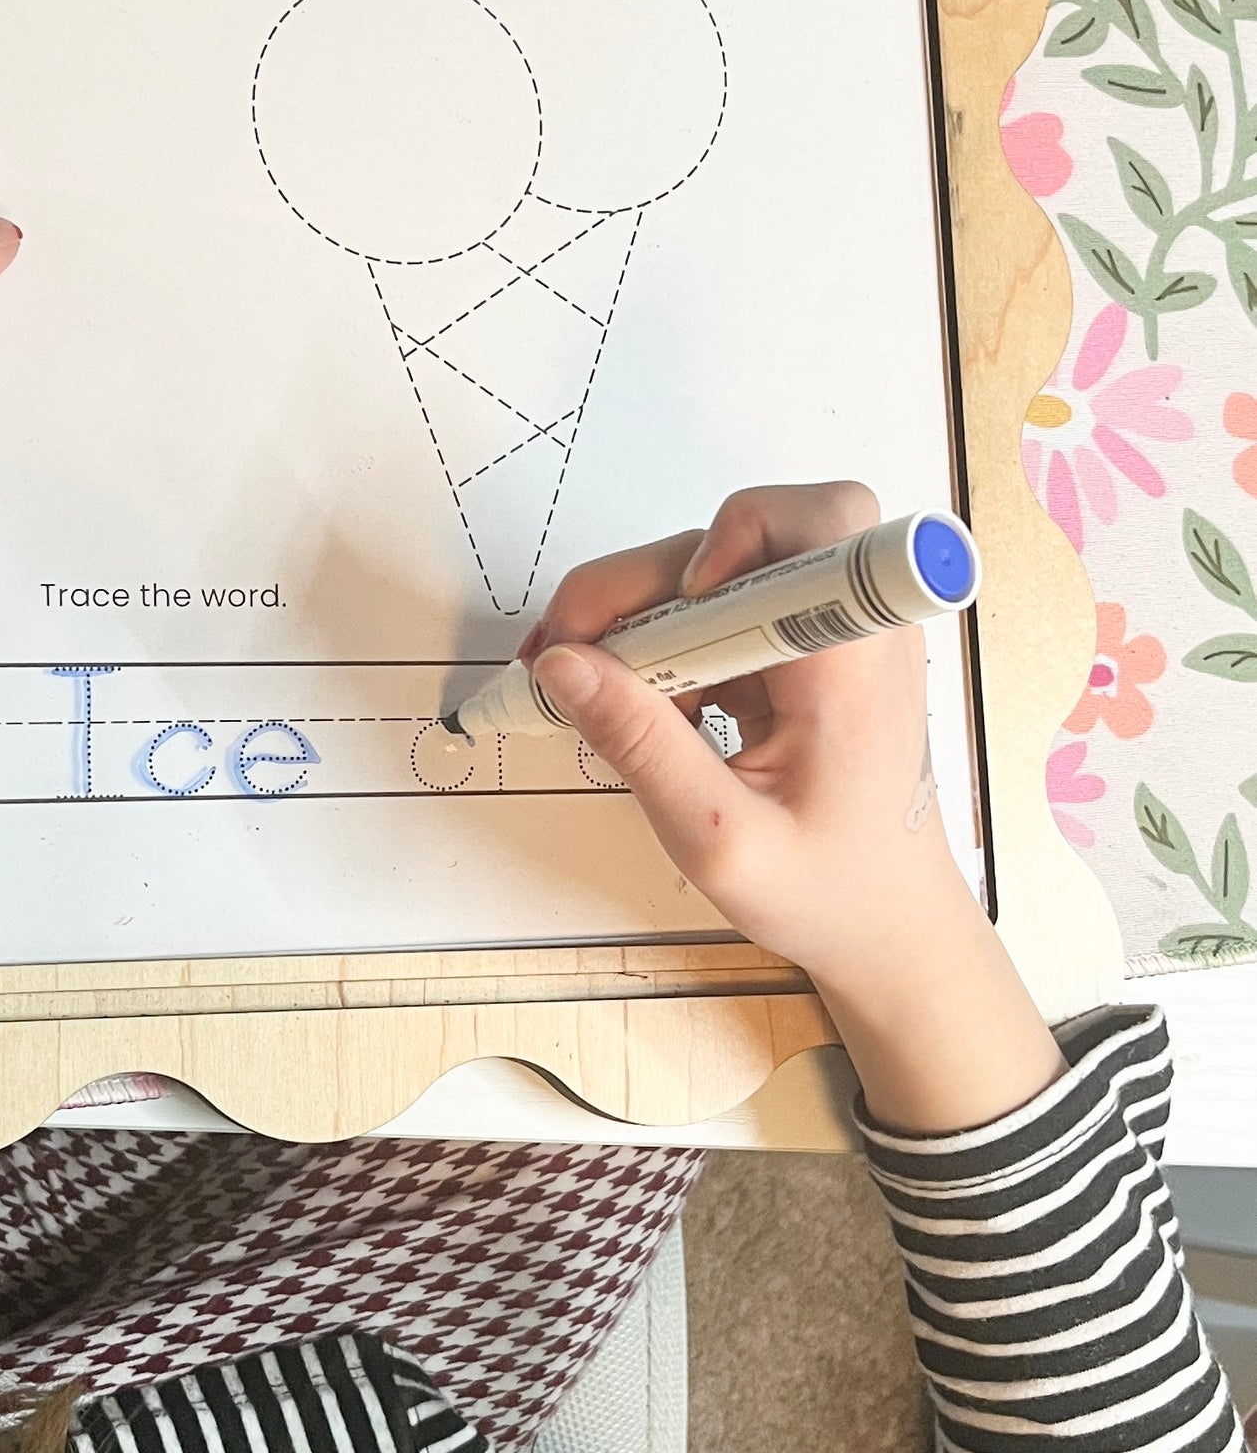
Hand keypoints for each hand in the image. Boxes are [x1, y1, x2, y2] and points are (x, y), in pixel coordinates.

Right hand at [528, 482, 1064, 1133]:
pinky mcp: (795, 657)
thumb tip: (563, 663)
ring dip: (641, 614)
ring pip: (716, 574)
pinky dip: (663, 645)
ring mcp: (820, 640)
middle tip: (568, 650)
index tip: (683, 602)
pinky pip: (717, 617)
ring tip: (583, 681)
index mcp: (850, 663)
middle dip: (641, 583)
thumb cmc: (827, 892)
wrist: (890, 928)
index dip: (742, 531)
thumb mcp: (718, 837)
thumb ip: (641, 746)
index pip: (818, 524)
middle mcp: (846, 631)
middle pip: (739, 541)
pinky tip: (633, 702)